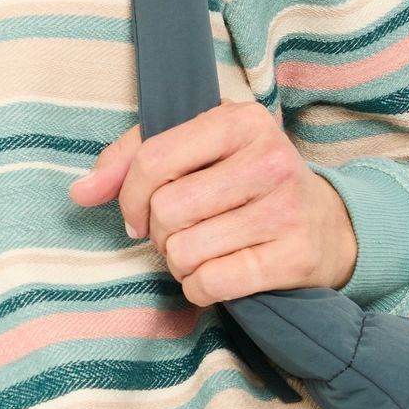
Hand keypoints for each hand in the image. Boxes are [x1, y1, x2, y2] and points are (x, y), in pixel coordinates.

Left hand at [69, 100, 357, 302]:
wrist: (328, 225)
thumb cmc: (247, 183)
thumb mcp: (199, 152)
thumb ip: (132, 160)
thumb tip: (80, 192)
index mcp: (240, 120)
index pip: (153, 158)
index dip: (129, 195)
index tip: (137, 213)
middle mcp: (269, 159)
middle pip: (167, 210)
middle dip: (159, 233)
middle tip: (178, 235)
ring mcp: (286, 209)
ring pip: (185, 251)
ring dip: (179, 263)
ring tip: (200, 252)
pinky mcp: (295, 257)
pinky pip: (212, 283)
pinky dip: (199, 288)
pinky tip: (215, 275)